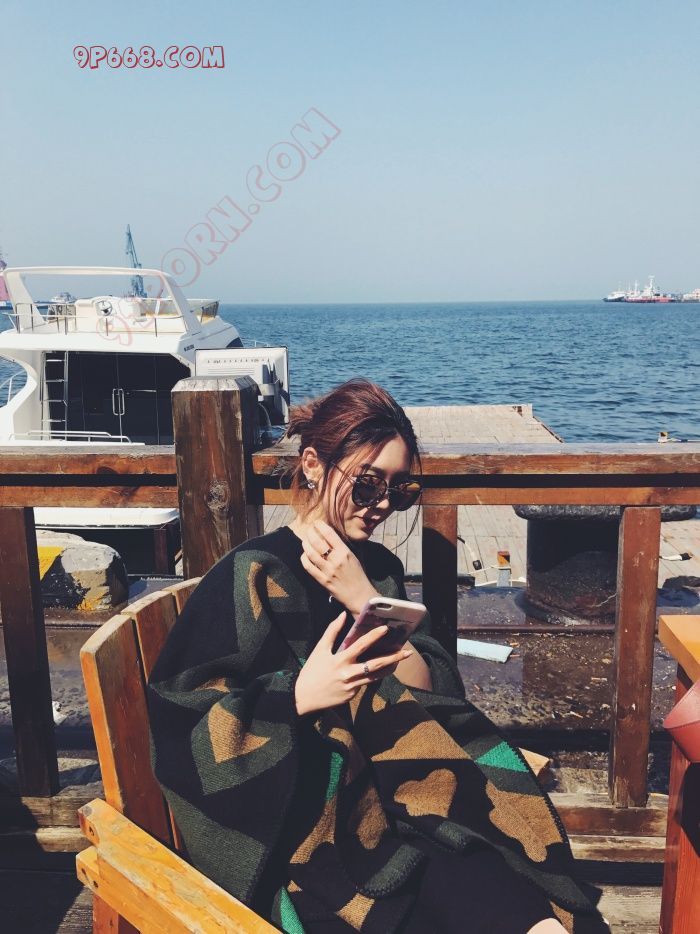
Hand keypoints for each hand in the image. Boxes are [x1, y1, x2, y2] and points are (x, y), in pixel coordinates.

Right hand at [295, 610, 412, 715]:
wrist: (304, 698)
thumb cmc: (311, 671)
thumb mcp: (320, 649)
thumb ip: (332, 631)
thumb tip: (342, 615)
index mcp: (340, 660)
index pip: (360, 646)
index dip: (373, 637)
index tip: (385, 629)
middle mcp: (349, 674)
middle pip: (375, 665)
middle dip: (393, 658)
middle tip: (407, 652)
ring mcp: (352, 687)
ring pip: (375, 677)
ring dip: (388, 668)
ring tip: (398, 661)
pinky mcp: (352, 696)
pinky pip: (364, 684)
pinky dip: (370, 676)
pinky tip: (375, 671)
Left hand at [299, 519, 377, 614]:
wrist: (360, 595)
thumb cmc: (359, 575)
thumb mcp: (355, 557)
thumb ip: (343, 547)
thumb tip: (331, 535)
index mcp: (345, 552)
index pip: (330, 534)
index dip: (320, 526)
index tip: (316, 523)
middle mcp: (336, 560)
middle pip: (318, 542)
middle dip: (310, 533)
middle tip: (308, 530)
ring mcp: (328, 571)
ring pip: (311, 554)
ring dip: (306, 545)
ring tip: (305, 541)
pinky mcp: (323, 581)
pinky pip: (309, 567)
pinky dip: (304, 559)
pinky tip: (304, 555)